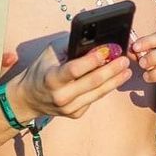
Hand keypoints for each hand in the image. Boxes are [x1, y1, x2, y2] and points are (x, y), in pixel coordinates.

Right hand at [14, 42, 130, 119]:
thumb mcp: (49, 53)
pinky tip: (113, 79)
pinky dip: (105, 88)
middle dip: (112, 69)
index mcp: (52, 78)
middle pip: (93, 82)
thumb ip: (70, 46)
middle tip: (125, 60)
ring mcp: (69, 108)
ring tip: (127, 70)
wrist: (29, 99)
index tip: (108, 50)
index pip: (75, 69)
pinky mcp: (76, 114)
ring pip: (98, 93)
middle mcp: (61, 96)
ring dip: (115, 80)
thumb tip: (94, 41)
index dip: (92, 60)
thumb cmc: (41, 71)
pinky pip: (94, 99)